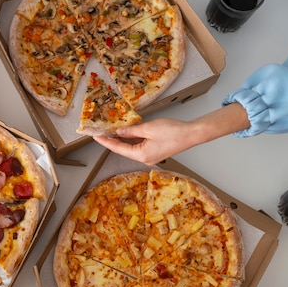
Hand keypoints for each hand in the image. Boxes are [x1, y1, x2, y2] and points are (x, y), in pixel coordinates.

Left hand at [93, 103, 250, 164]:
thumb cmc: (173, 131)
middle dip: (111, 141)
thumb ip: (131, 131)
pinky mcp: (155, 151)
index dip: (105, 141)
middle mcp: (144, 158)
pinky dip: (131, 139)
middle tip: (99, 132)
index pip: (118, 148)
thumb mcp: (148, 128)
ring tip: (109, 131)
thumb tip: (119, 132)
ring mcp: (150, 156)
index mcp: (141, 155)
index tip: (95, 136)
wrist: (192, 134)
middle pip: (123, 149)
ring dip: (121, 140)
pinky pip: (139, 146)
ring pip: (131, 148)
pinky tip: (125, 132)